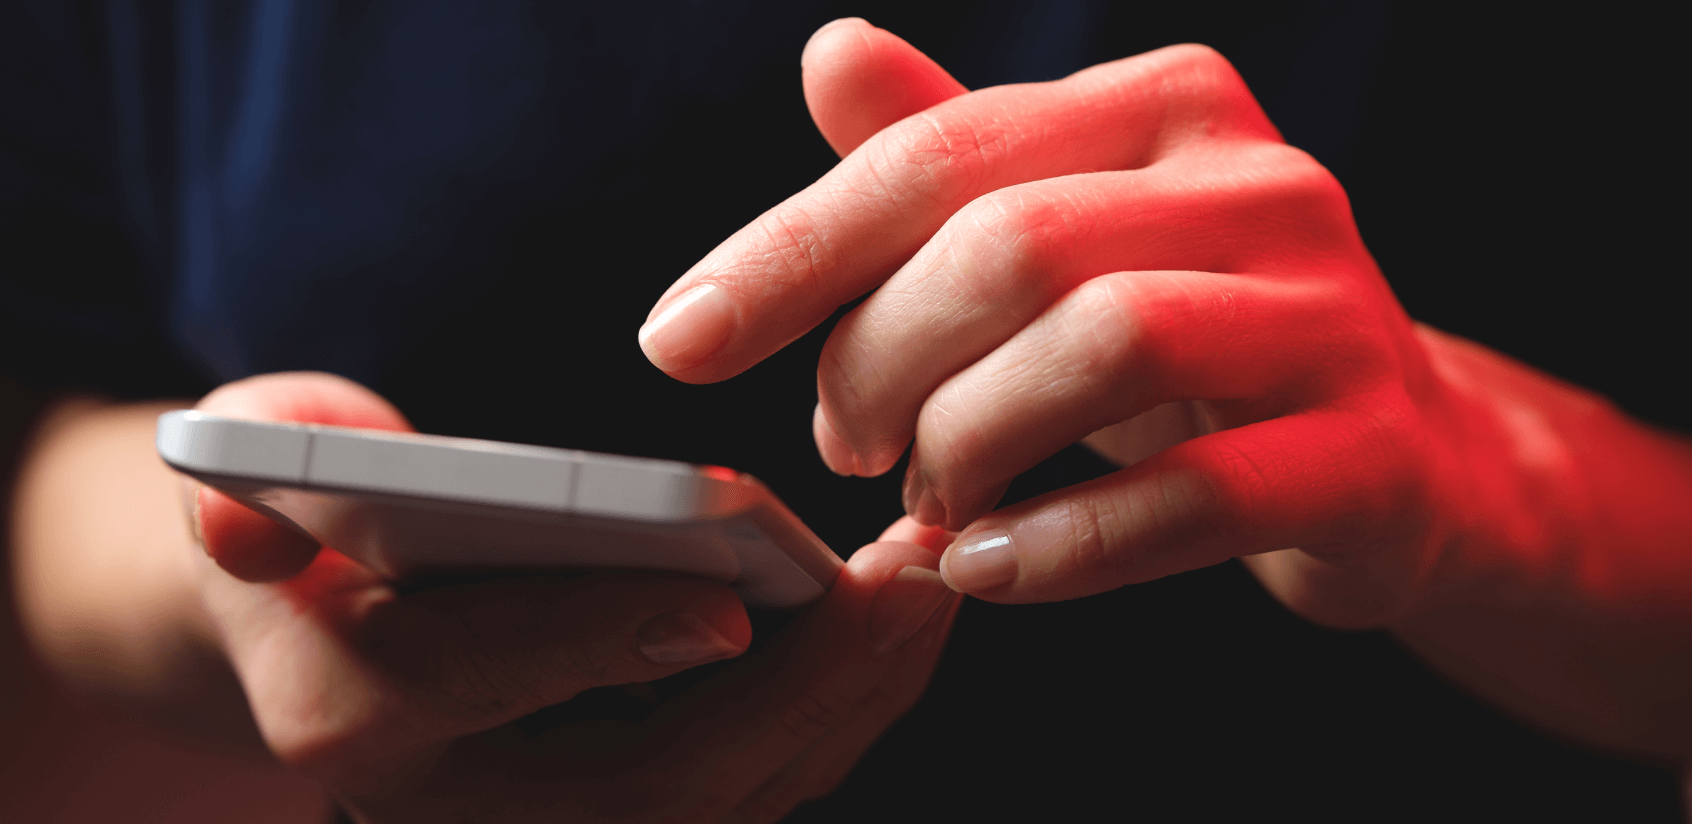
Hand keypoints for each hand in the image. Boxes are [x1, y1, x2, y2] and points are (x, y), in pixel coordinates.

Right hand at [186, 372, 960, 821]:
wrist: (333, 627)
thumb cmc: (313, 524)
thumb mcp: (262, 473)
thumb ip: (259, 476)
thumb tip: (250, 517)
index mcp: (350, 716)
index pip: (471, 685)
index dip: (591, 643)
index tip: (722, 603)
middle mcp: (462, 805)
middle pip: (652, 783)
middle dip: (798, 690)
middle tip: (910, 582)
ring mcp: (556, 821)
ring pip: (731, 795)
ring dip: (852, 696)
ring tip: (936, 586)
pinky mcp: (637, 807)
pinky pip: (759, 780)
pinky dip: (845, 706)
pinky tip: (906, 619)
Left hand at [641, 20, 1452, 624]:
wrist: (1399, 457)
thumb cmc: (1189, 339)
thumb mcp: (1064, 237)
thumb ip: (947, 157)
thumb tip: (829, 53)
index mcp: (1166, 105)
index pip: (936, 156)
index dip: (790, 251)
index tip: (676, 341)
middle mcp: (1261, 181)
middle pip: (1009, 245)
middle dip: (879, 359)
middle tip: (842, 442)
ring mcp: (1330, 316)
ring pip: (1103, 345)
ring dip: (967, 440)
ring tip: (926, 497)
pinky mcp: (1369, 455)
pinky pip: (1191, 498)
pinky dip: (1059, 545)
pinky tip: (981, 569)